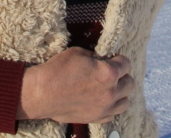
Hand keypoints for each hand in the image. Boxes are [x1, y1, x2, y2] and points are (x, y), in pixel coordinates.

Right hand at [18, 48, 133, 124]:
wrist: (41, 93)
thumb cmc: (58, 70)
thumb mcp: (79, 53)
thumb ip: (96, 58)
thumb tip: (102, 60)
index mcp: (108, 73)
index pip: (126, 64)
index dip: (119, 59)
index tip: (113, 59)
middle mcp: (110, 92)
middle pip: (129, 83)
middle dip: (122, 75)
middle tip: (112, 72)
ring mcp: (103, 108)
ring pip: (125, 102)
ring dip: (120, 93)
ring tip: (110, 88)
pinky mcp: (95, 118)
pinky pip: (112, 115)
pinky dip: (111, 107)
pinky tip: (102, 100)